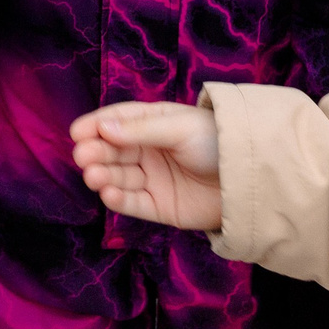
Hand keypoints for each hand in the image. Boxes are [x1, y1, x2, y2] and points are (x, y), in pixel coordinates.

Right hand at [69, 102, 223, 229]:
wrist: (251, 179)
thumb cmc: (218, 142)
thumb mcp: (179, 128)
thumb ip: (141, 129)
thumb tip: (102, 128)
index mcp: (155, 123)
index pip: (119, 121)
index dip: (97, 125)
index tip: (77, 132)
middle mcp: (150, 150)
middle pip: (114, 150)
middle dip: (96, 152)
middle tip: (83, 156)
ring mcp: (154, 179)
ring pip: (119, 176)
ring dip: (103, 175)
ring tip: (92, 175)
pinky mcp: (160, 207)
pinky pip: (133, 203)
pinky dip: (118, 198)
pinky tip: (107, 192)